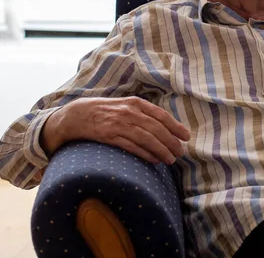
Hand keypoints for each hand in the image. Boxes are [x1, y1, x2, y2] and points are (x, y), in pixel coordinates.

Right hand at [41, 96, 190, 164]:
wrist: (77, 114)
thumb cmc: (105, 111)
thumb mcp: (125, 106)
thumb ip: (143, 113)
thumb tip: (164, 126)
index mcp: (136, 103)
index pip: (161, 115)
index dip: (175, 126)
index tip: (186, 137)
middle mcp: (129, 112)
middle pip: (156, 128)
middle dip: (171, 141)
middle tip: (180, 152)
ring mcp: (119, 124)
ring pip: (147, 138)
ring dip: (161, 150)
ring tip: (170, 159)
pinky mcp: (109, 136)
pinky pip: (132, 146)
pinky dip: (145, 154)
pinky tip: (154, 160)